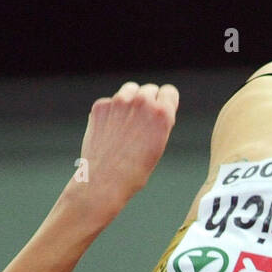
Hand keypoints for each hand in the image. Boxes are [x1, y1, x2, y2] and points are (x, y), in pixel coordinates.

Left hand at [73, 81, 178, 214]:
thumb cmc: (134, 171)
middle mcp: (141, 102)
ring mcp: (119, 101)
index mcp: (161, 113)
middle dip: (148, 102)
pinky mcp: (101, 106)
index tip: (162, 110)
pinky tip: (111, 131)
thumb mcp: (159, 146)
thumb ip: (160, 122)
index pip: (170, 91)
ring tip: (127, 125)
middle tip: (143, 123)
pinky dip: (112, 112)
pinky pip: (111, 101)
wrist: (105, 181)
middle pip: (149, 89)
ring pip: (130, 90)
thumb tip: (157, 109)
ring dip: (131, 102)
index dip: (166, 102)